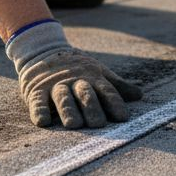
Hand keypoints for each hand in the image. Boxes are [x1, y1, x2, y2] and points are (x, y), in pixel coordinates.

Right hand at [17, 48, 142, 128]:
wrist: (42, 50)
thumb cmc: (76, 68)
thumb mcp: (97, 72)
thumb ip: (117, 86)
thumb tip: (140, 95)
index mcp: (92, 77)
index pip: (106, 90)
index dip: (114, 103)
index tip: (123, 118)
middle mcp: (75, 80)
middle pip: (85, 94)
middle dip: (91, 108)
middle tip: (98, 124)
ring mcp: (54, 85)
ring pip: (62, 97)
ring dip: (68, 110)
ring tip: (73, 124)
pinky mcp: (36, 90)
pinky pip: (37, 101)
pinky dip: (39, 110)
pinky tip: (42, 121)